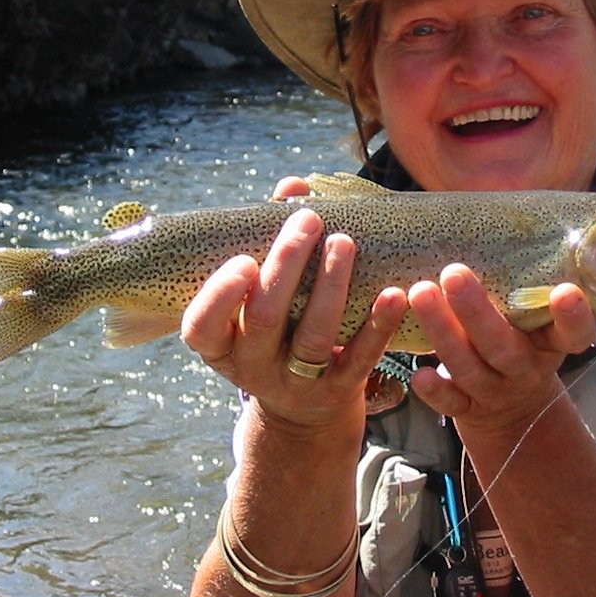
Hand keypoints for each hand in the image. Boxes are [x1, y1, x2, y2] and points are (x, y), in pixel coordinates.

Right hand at [181, 182, 406, 430]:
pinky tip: (393, 294)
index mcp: (220, 344)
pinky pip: (359, 359)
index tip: (244, 260)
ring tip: (344, 242)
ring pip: (313, 336)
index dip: (220, 296)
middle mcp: (253, 368)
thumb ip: (270, 238)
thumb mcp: (259, 297)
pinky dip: (378, 326)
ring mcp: (296, 384)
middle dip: (286, 266)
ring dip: (331, 286)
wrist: (303, 410)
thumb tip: (293, 186)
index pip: (202, 326)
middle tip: (308, 220)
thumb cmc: (276, 331)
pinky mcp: (338, 392)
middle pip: (265, 319)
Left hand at [408, 264, 595, 436]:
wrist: (513, 410)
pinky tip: (418, 372)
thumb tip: (495, 211)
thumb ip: (521, 282)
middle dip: (477, 312)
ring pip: (470, 368)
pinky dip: (435, 391)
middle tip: (453, 274)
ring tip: (420, 293)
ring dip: (444, 333)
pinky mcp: (469, 410)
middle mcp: (526, 369)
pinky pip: (451, 404)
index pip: (572, 334)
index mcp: (551, 343)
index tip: (566, 291)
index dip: (573, 317)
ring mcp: (496, 392)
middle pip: (504, 347)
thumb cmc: (519, 340)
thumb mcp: (532, 319)